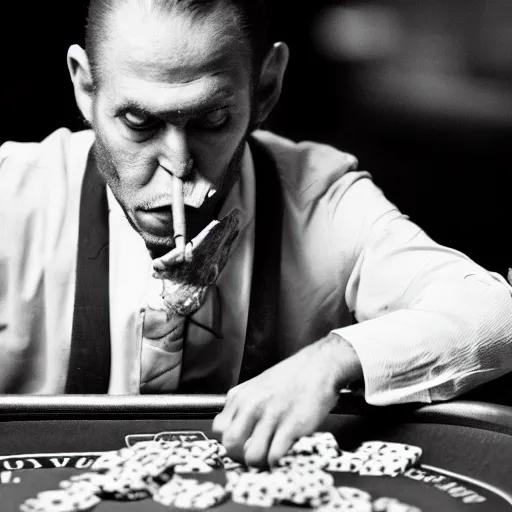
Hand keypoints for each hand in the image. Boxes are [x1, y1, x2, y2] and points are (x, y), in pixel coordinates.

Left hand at [212, 333, 361, 466]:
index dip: (229, 439)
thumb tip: (235, 428)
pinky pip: (274, 456)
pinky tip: (285, 451)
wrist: (320, 366)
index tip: (240, 443)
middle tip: (255, 452)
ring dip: (262, 461)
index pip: (219, 429)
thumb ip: (243, 405)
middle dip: (241, 454)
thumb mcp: (258, 385)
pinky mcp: (291, 426)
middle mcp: (252, 405)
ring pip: (251, 456)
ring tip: (271, 454)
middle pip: (230, 444)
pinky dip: (279, 460)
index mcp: (242, 395)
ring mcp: (271, 416)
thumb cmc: (293, 376)